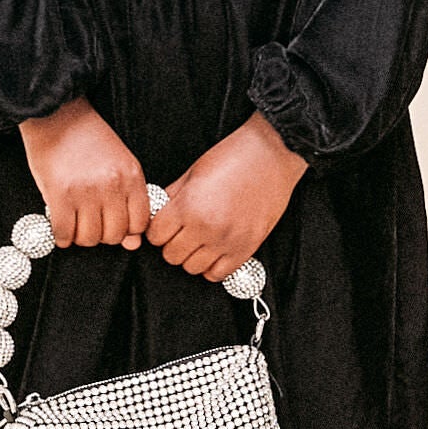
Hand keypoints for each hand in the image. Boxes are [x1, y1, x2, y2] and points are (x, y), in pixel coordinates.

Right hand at [17, 97, 149, 248]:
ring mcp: (86, 191)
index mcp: (131, 176)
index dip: (125, 231)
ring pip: (89, 238)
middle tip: (90, 225)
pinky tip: (61, 230)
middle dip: (102, 236)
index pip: (139, 224)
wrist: (56, 114)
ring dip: (81, 237)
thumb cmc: (88, 138)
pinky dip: (62, 237)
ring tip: (75, 225)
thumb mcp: (118, 164)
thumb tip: (132, 243)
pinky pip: (64, 232)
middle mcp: (112, 186)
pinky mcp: (60, 194)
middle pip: (114, 236)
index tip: (112, 224)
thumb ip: (128, 201)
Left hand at [148, 113, 307, 280]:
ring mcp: (227, 241)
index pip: (155, 236)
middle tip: (183, 232)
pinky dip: (213, 266)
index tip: (165, 225)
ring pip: (192, 268)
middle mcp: (206, 228)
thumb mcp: (193, 172)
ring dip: (192, 256)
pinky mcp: (246, 248)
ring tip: (200, 240)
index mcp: (188, 206)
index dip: (158, 230)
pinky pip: (218, 274)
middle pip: (171, 255)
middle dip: (173, 244)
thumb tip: (159, 214)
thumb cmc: (234, 157)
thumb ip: (172, 197)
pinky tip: (214, 250)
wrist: (272, 154)